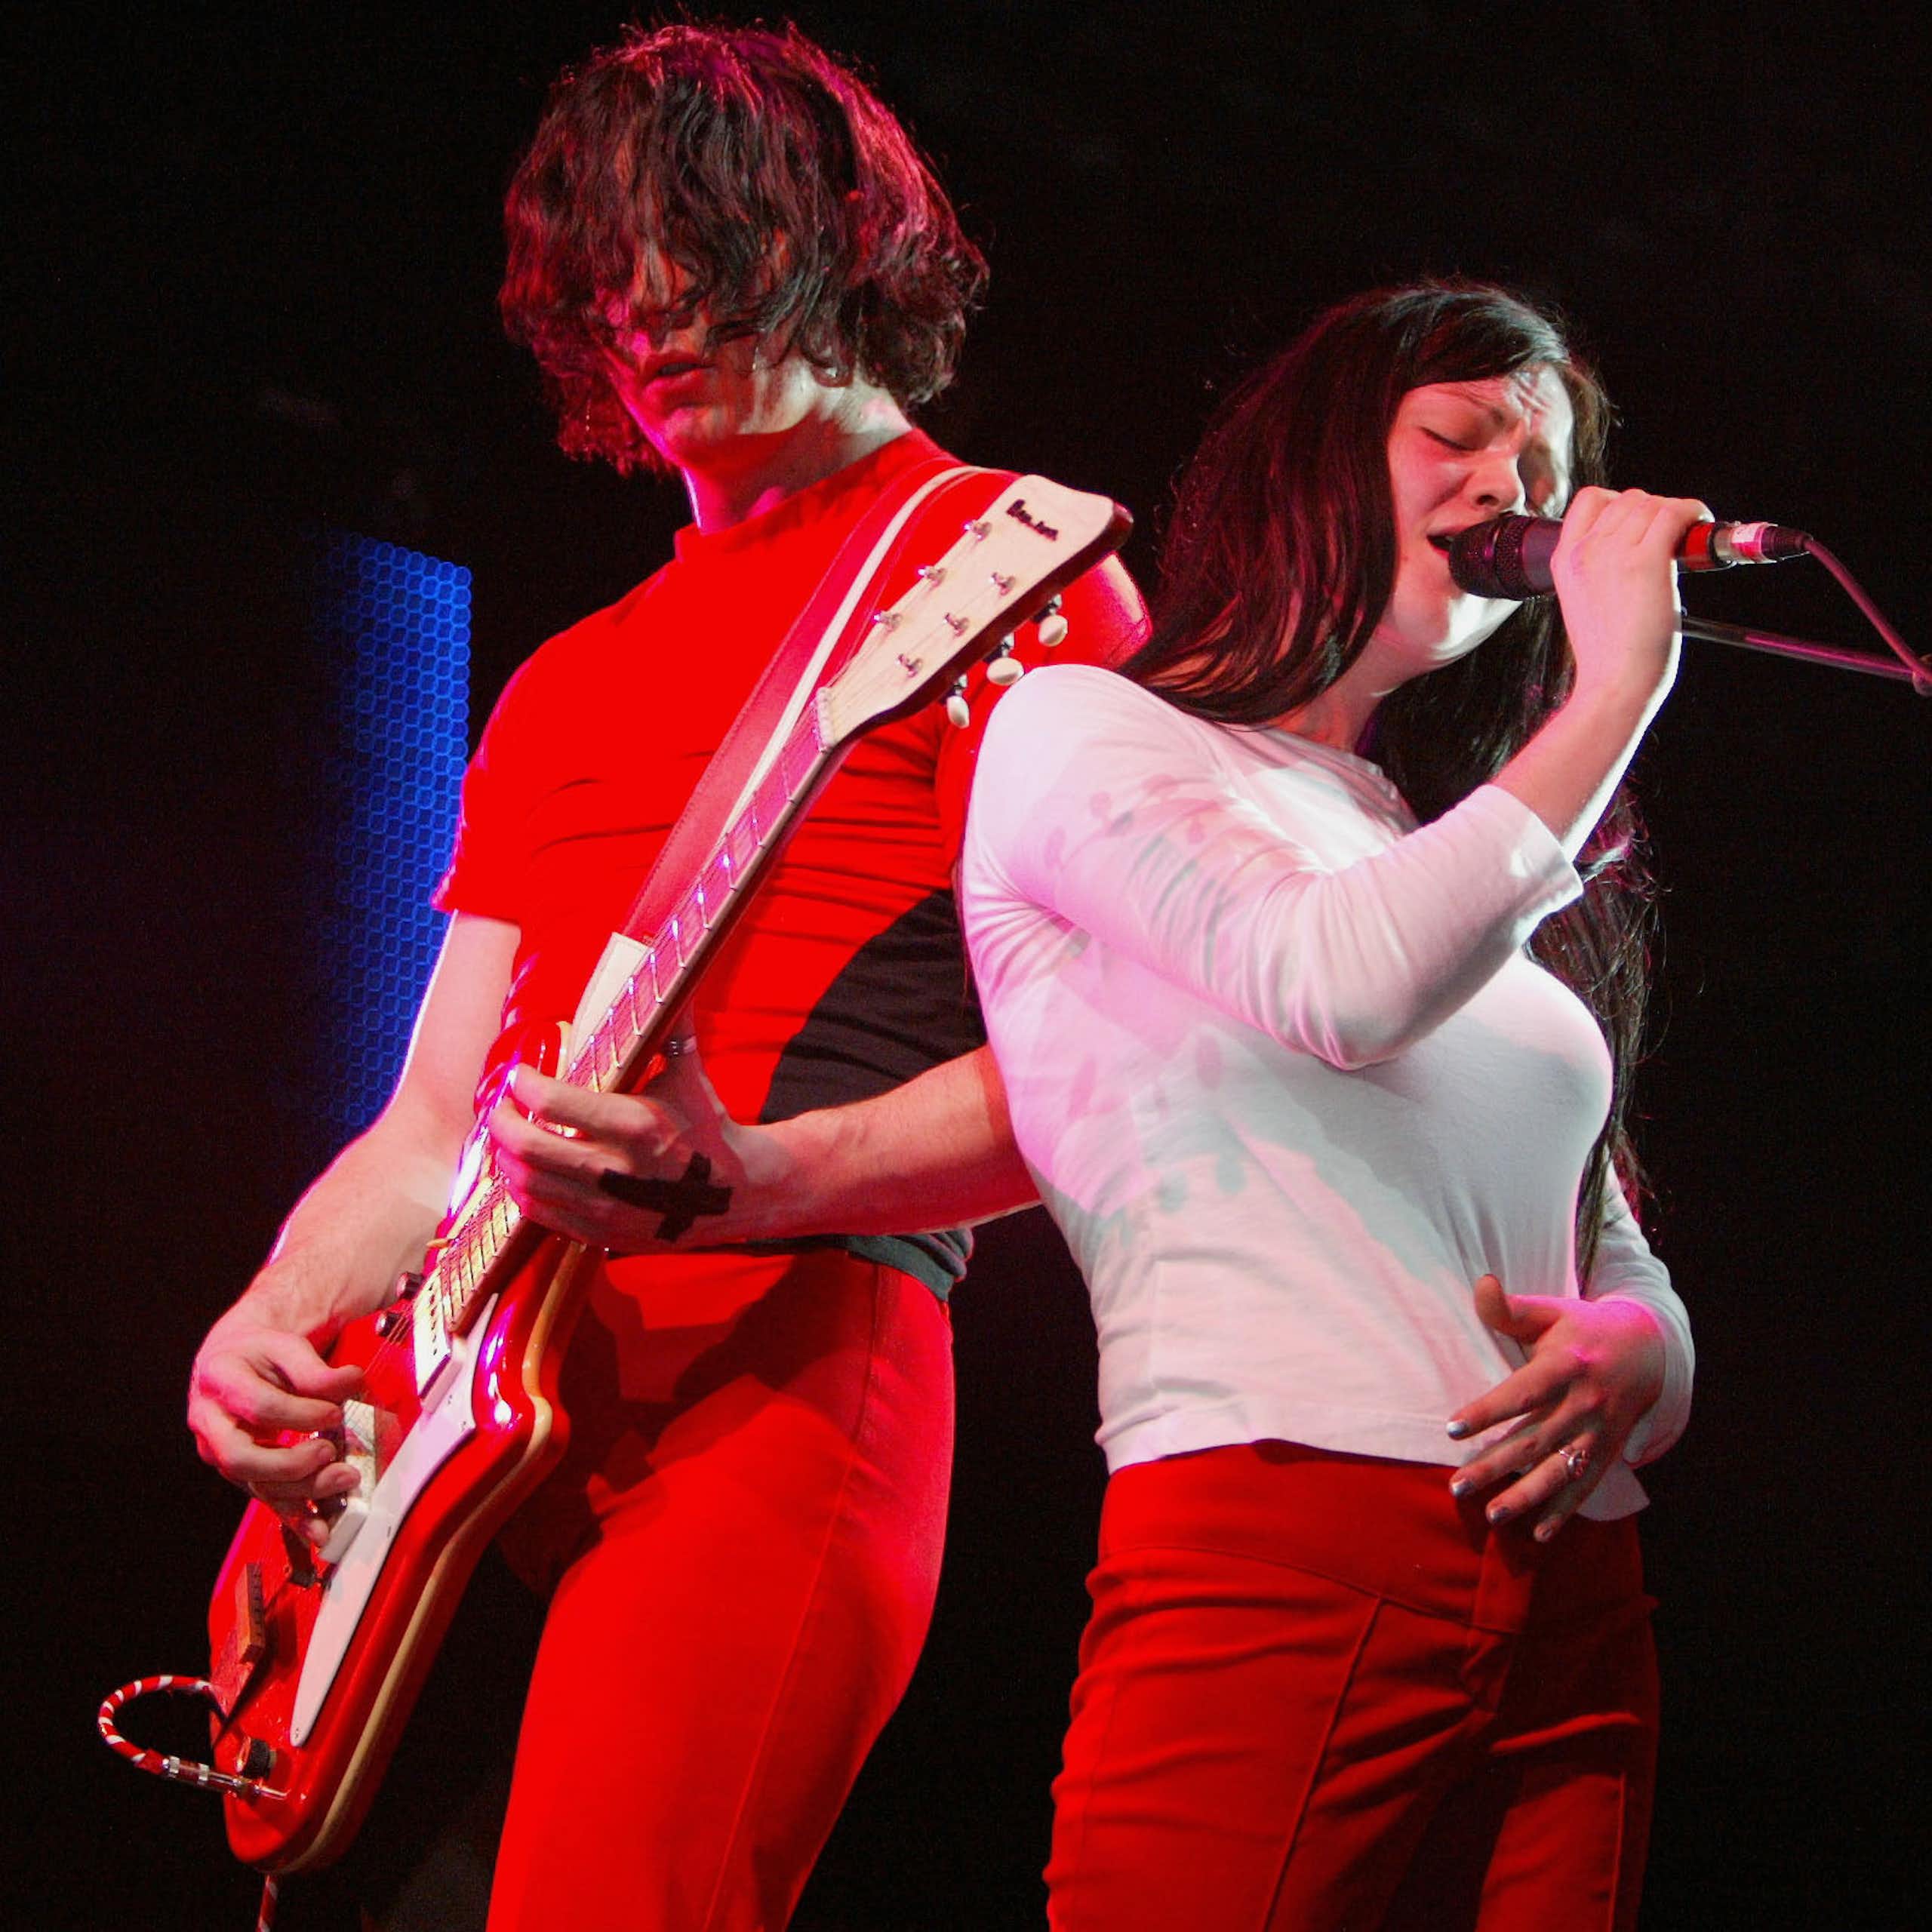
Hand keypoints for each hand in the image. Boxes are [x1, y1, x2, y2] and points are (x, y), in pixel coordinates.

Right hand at [188, 1304, 363, 1533]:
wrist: (236, 1361)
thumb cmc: (261, 1353)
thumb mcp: (286, 1347)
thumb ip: (315, 1369)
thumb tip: (350, 1383)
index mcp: (220, 1381)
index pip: (258, 1406)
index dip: (299, 1412)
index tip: (334, 1411)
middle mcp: (211, 1423)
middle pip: (240, 1457)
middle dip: (290, 1463)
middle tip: (331, 1451)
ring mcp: (221, 1453)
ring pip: (254, 1484)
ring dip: (302, 1489)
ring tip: (345, 1479)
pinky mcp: (242, 1473)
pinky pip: (265, 1499)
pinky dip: (294, 1517)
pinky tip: (320, 1529)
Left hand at [488, 1035, 787, 1251]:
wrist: (735, 1194)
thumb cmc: (707, 1125)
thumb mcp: (691, 1074)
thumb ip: (674, 1025)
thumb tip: (670, 970)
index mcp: (636, 1123)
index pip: (554, 1101)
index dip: (524, 1084)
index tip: (520, 1073)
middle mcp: (616, 1170)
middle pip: (528, 1146)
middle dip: (501, 1121)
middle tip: (501, 1105)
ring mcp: (606, 1207)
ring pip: (526, 1182)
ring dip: (505, 1156)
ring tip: (507, 1135)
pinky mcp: (601, 1233)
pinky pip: (540, 1213)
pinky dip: (521, 1189)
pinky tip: (523, 1169)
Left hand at [1445, 1273, 1665, 1542]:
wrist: (1647, 1348)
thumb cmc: (1581, 1328)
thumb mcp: (1551, 1312)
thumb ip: (1511, 1308)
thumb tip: (1481, 1283)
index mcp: (1567, 1363)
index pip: (1523, 1392)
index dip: (1488, 1410)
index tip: (1453, 1428)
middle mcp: (1586, 1401)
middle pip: (1536, 1439)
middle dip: (1496, 1465)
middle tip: (1458, 1485)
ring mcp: (1601, 1430)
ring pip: (1561, 1469)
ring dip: (1527, 1496)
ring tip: (1493, 1515)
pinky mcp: (1610, 1449)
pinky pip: (1587, 1485)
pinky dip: (1566, 1511)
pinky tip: (1541, 1535)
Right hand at [1550, 485, 1712, 709]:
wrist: (1612, 686)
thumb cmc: (1608, 657)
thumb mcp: (1584, 603)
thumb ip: (1599, 569)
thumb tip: (1639, 546)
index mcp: (1564, 561)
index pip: (1591, 500)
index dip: (1621, 503)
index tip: (1640, 523)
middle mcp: (1585, 551)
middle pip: (1629, 499)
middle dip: (1656, 511)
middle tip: (1673, 538)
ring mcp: (1613, 554)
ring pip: (1653, 504)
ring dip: (1677, 513)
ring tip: (1689, 537)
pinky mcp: (1645, 563)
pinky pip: (1675, 513)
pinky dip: (1694, 513)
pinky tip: (1700, 527)